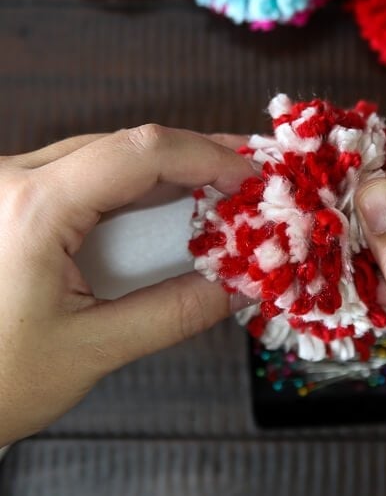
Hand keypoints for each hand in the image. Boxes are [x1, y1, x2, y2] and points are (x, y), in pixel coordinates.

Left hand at [0, 125, 252, 446]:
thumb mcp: (92, 350)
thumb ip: (172, 313)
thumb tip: (235, 287)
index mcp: (31, 209)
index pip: (138, 153)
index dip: (206, 154)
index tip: (251, 173)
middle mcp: (11, 180)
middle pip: (123, 145)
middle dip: (193, 158)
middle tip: (247, 178)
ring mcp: (5, 187)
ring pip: (102, 155)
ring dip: (164, 172)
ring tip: (219, 188)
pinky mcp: (8, 202)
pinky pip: (81, 177)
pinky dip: (131, 189)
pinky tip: (166, 203)